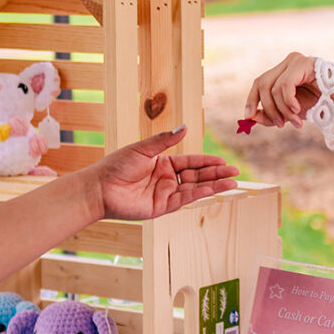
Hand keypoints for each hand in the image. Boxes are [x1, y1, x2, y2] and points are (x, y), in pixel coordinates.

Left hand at [81, 126, 238, 220]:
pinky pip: (185, 199)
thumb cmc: (116, 165)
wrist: (99, 188)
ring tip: (232, 182)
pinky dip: (200, 194)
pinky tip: (213, 189)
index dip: (208, 161)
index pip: (191, 161)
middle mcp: (167, 178)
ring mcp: (166, 193)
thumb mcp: (143, 149)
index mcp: (164, 163)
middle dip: (216, 173)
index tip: (223, 160)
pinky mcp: (162, 207)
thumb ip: (165, 140)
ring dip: (214, 185)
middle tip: (235, 171)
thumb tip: (185, 127)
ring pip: (195, 188)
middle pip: (197, 175)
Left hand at [245, 52, 320, 128]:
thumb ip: (271, 114)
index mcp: (285, 70)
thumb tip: (250, 117)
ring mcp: (296, 60)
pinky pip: (285, 86)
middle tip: (279, 125)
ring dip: (283, 111)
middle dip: (267, 108)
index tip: (248, 117)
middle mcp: (289, 61)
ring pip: (274, 88)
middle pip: (262, 83)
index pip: (260, 82)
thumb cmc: (322, 105)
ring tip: (296, 122)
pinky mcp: (304, 63)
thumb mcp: (292, 112)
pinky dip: (288, 102)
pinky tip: (298, 111)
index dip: (252, 99)